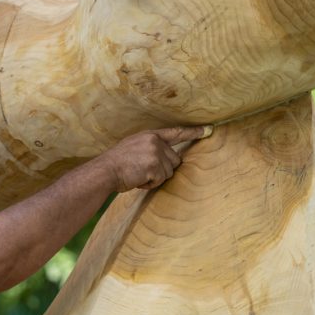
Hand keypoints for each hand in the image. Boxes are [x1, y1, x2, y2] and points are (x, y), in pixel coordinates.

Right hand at [98, 125, 212, 191]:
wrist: (105, 171)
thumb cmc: (116, 163)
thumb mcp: (134, 147)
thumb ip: (151, 148)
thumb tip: (168, 159)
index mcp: (150, 135)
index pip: (176, 133)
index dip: (193, 132)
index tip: (209, 130)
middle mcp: (155, 142)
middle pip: (175, 160)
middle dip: (162, 169)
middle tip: (142, 170)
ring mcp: (156, 153)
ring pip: (169, 172)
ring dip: (155, 178)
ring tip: (137, 174)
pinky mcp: (155, 166)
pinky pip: (160, 180)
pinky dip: (150, 184)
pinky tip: (137, 179)